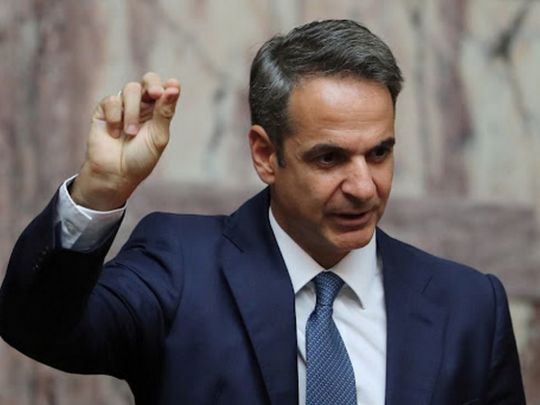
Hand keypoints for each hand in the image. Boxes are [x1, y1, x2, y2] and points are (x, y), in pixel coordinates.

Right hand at [71, 72, 180, 209]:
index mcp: (157, 111)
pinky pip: (112, 101)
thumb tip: (174, 87)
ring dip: (133, 112)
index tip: (172, 87)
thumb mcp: (158, 137)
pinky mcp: (104, 110)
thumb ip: (165, 112)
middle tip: (155, 95)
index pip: (164, 89)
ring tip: (131, 133)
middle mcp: (141, 105)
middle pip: (148, 80)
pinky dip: (115, 117)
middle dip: (152, 85)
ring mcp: (123, 106)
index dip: (168, 86)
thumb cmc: (140, 159)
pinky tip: (115, 133)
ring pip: (131, 89)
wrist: (115, 174)